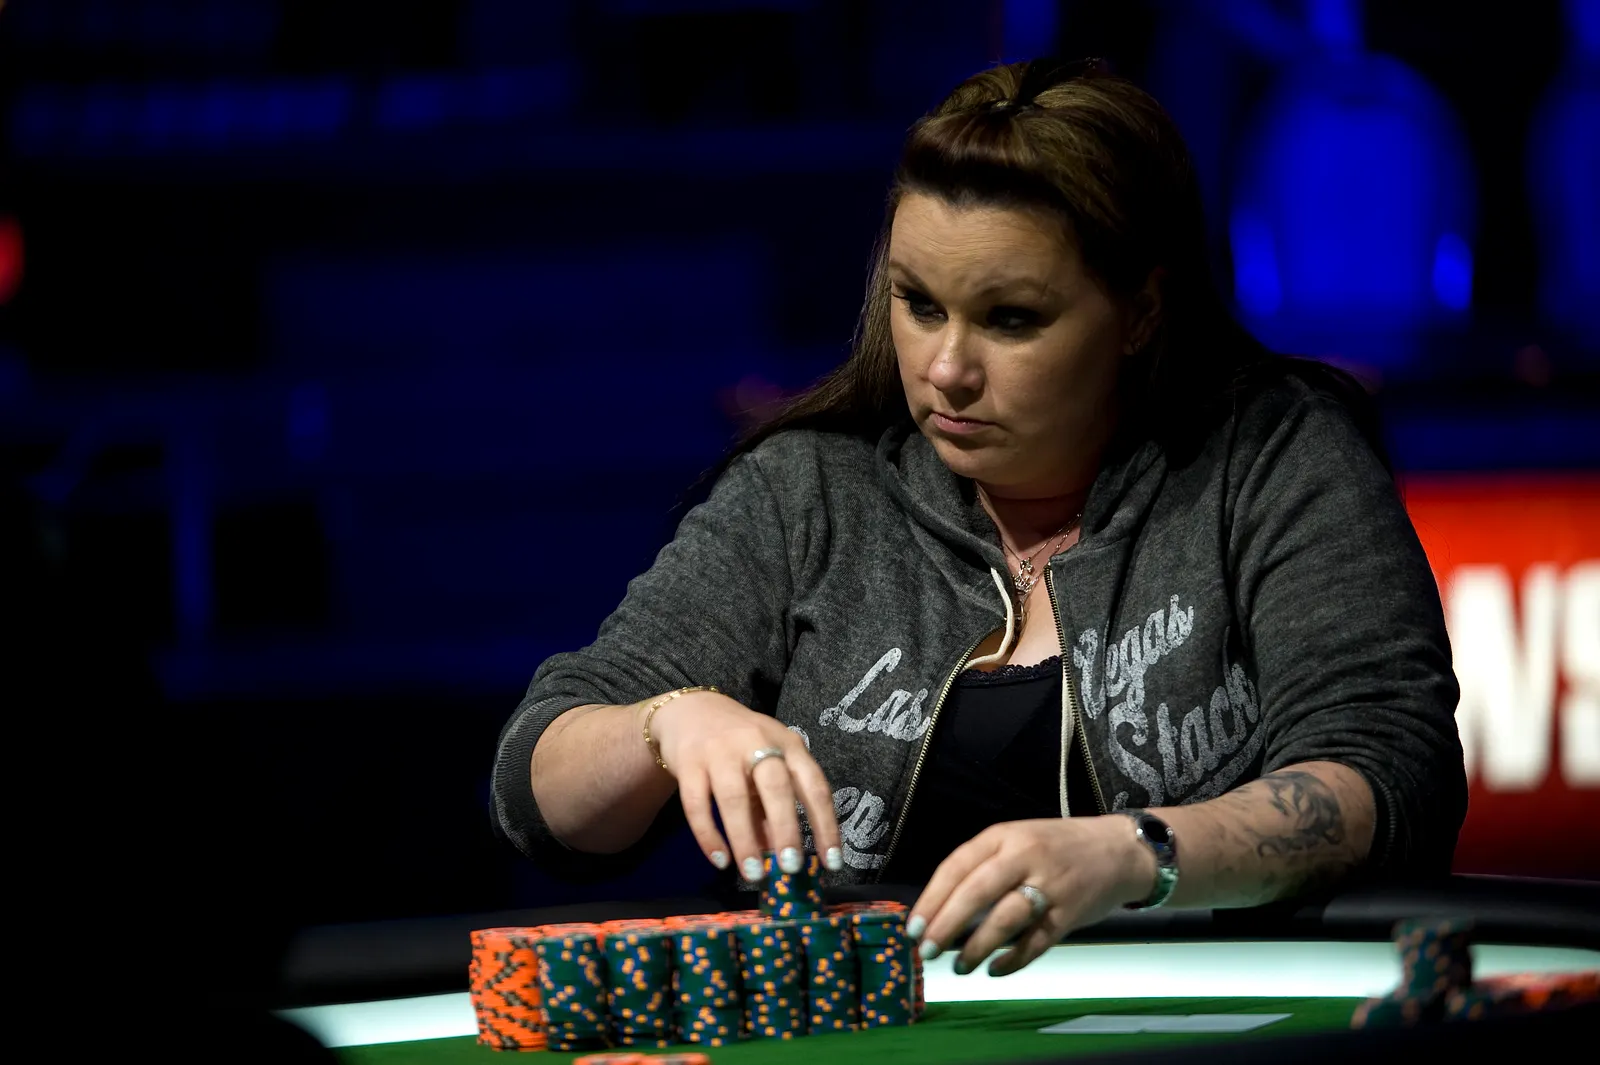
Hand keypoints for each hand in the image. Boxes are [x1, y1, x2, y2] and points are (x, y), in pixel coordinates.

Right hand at [646, 690, 842, 880]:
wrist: (691, 710)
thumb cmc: (740, 746)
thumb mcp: (766, 768)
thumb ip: (773, 809)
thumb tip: (781, 855)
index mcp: (788, 744)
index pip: (814, 785)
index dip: (826, 824)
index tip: (832, 862)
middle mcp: (757, 742)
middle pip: (776, 787)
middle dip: (786, 829)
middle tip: (791, 868)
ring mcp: (720, 750)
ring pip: (734, 798)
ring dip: (744, 839)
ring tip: (752, 873)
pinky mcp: (688, 762)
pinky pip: (697, 804)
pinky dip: (708, 835)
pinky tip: (720, 860)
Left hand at [907, 816, 1155, 976]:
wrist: (1121, 850)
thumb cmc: (1058, 847)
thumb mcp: (1018, 839)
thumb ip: (984, 866)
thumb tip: (940, 909)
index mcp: (1004, 835)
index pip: (957, 866)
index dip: (932, 899)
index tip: (913, 927)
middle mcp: (1025, 856)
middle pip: (977, 891)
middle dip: (946, 924)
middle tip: (927, 950)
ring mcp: (1050, 884)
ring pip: (1005, 918)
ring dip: (978, 946)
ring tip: (959, 967)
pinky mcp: (1070, 912)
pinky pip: (1037, 941)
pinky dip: (1014, 960)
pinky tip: (996, 970)